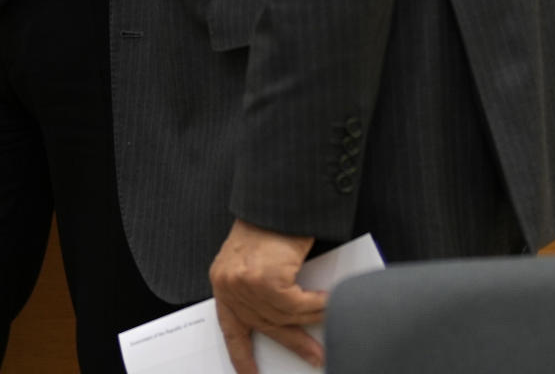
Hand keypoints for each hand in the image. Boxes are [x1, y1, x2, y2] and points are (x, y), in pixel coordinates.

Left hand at [210, 219, 325, 372]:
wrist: (275, 196)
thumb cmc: (268, 221)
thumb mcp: (255, 259)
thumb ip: (262, 288)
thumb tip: (288, 317)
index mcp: (223, 282)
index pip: (230, 329)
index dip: (242, 355)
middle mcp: (230, 286)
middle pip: (267, 326)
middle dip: (295, 343)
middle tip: (315, 358)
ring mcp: (247, 285)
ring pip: (287, 316)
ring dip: (314, 319)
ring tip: (331, 320)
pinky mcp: (267, 281)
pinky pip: (299, 304)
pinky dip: (318, 305)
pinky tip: (330, 303)